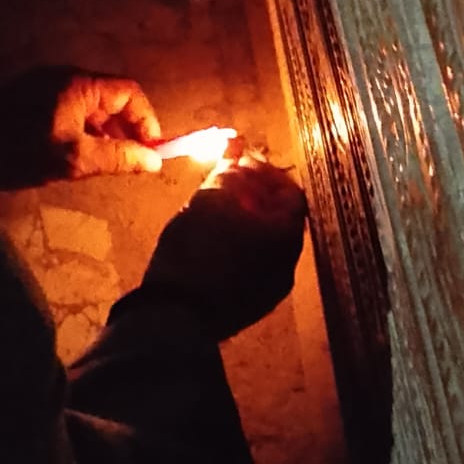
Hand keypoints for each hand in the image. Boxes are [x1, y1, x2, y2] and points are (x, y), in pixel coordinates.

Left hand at [0, 66, 162, 187]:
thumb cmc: (20, 149)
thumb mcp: (73, 159)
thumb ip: (118, 158)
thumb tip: (154, 160)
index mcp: (80, 84)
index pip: (130, 93)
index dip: (146, 120)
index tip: (151, 150)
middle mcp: (65, 76)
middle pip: (110, 98)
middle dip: (125, 128)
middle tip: (129, 159)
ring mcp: (45, 84)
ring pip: (89, 106)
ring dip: (103, 131)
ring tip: (102, 161)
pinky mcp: (29, 97)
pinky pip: (69, 109)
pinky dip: (81, 129)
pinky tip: (73, 154)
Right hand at [144, 155, 307, 337]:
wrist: (173, 316)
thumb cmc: (195, 250)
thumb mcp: (209, 200)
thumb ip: (228, 170)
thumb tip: (235, 146)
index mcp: (286, 236)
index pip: (290, 191)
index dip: (265, 171)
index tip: (239, 162)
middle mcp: (287, 264)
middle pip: (279, 218)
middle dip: (255, 195)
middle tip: (226, 183)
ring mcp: (271, 290)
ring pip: (265, 244)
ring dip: (246, 222)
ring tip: (215, 210)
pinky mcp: (250, 306)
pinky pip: (252, 266)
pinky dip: (239, 247)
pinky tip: (212, 241)